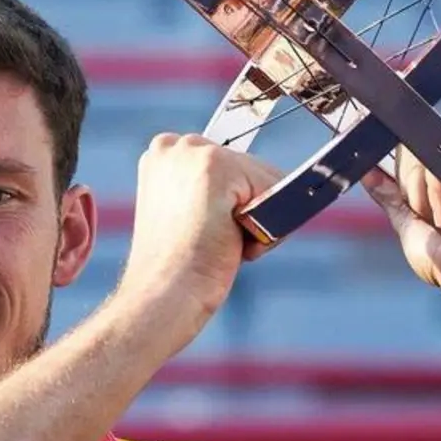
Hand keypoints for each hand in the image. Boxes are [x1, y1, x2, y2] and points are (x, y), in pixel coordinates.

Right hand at [116, 133, 282, 337]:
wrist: (165, 295)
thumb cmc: (179, 268)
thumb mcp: (192, 215)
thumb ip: (218, 191)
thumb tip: (276, 188)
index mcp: (164, 153)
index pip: (233, 166)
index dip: (233, 205)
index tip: (207, 229)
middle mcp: (176, 145)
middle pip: (253, 169)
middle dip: (248, 209)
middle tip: (214, 240)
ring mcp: (194, 153)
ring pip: (267, 180)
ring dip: (258, 219)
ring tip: (220, 243)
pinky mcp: (215, 167)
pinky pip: (276, 189)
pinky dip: (268, 226)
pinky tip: (232, 242)